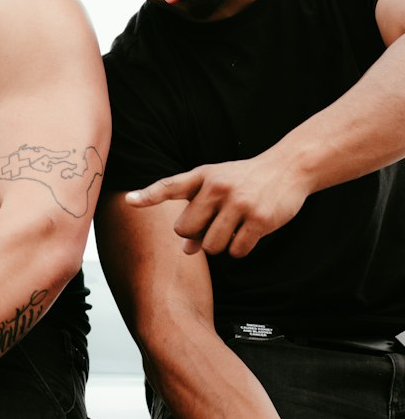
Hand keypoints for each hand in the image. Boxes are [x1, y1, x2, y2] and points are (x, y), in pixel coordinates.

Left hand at [126, 151, 309, 256]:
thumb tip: (185, 249)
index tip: (129, 201)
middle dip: (196, 235)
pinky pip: (237, 250)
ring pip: (211, 246)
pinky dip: (240, 249)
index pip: (170, 186)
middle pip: (185, 229)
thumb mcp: (218, 188)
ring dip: (220, 245)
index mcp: (203, 176)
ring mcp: (239, 203)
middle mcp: (218, 187)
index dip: (149, 195)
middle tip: (214, 225)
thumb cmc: (245, 181)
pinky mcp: (259, 219)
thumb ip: (198, 214)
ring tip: (233, 228)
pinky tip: (249, 233)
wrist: (288, 168)